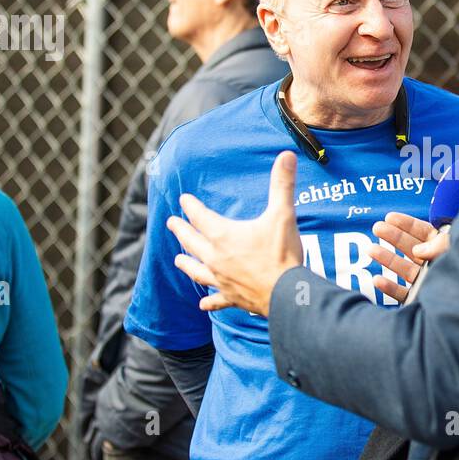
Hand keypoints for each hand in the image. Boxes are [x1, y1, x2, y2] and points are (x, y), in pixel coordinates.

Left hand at [168, 150, 302, 315]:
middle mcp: (216, 258)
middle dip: (181, 230)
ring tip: (177, 260)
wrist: (286, 293)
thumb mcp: (283, 214)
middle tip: (171, 223)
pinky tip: (202, 304)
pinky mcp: (232, 297)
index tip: (183, 199)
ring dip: (186, 264)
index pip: (200, 216)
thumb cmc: (282, 254)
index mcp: (224, 236)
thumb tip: (287, 155)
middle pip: (191, 242)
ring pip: (196, 270)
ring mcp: (222, 279)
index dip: (190, 206)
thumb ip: (282, 184)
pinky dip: (209, 301)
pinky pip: (216, 299)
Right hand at [367, 211, 449, 303]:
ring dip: (386, 259)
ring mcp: (428, 282)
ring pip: (403, 269)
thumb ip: (440, 244)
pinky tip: (377, 280)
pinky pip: (403, 294)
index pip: (423, 232)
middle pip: (410, 247)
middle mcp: (435, 264)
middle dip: (392, 237)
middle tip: (376, 228)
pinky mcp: (423, 300)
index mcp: (446, 248)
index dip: (405, 224)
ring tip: (371, 250)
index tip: (389, 217)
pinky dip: (390, 288)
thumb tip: (418, 251)